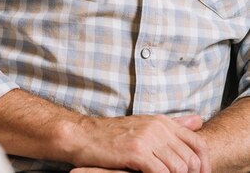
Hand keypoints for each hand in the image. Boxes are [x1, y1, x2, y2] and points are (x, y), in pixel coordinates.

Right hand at [72, 114, 209, 172]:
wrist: (83, 135)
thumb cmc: (113, 134)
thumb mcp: (145, 124)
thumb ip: (173, 124)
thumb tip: (198, 119)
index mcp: (161, 121)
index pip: (198, 143)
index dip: (204, 165)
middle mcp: (157, 127)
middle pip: (191, 160)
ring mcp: (147, 139)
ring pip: (180, 168)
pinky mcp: (136, 152)